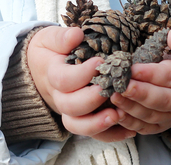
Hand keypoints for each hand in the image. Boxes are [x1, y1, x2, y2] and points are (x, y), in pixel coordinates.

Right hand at [25, 26, 135, 141]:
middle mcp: (59, 97)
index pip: (63, 80)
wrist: (41, 68)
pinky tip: (128, 130)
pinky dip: (110, 135)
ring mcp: (70, 111)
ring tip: (118, 115)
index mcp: (52, 75)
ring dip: (98, 123)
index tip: (99, 63)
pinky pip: (93, 134)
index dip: (81, 74)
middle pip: (70, 106)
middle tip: (109, 89)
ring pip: (78, 125)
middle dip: (91, 100)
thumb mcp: (50, 38)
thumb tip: (77, 35)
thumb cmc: (51, 51)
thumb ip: (62, 37)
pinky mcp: (82, 119)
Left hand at [111, 30, 170, 134]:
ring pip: (151, 115)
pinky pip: (145, 128)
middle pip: (161, 99)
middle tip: (121, 86)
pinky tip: (116, 114)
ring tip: (114, 97)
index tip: (132, 68)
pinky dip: (130, 123)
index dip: (151, 74)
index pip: (170, 76)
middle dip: (140, 93)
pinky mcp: (161, 126)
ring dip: (131, 108)